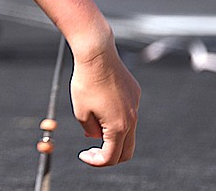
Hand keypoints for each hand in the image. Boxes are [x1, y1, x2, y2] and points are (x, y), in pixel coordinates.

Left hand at [69, 43, 140, 166]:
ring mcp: (135, 105)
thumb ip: (89, 130)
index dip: (96, 161)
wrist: (96, 54)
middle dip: (110, 155)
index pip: (111, 157)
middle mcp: (132, 119)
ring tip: (91, 120)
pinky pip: (128, 112)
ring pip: (128, 130)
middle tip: (93, 151)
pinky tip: (100, 102)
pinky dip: (116, 116)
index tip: (83, 155)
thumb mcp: (80, 111)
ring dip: (112, 134)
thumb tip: (96, 137)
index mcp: (118, 127)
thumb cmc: (86, 81)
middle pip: (126, 150)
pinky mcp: (135, 93)